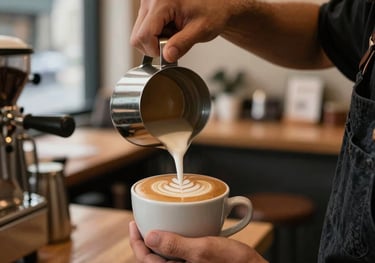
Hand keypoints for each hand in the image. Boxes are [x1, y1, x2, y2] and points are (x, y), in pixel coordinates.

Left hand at [129, 221, 267, 262]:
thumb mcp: (203, 250)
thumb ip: (175, 245)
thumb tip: (150, 237)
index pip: (146, 259)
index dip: (136, 241)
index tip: (133, 223)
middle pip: (153, 257)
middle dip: (146, 239)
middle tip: (142, 220)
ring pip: (165, 254)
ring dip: (159, 238)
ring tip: (156, 222)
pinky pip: (178, 253)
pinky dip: (174, 241)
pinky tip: (178, 230)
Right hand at [130, 0, 235, 61]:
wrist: (217, 3)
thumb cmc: (213, 11)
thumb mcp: (201, 30)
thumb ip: (183, 44)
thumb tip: (167, 57)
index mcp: (161, 1)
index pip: (143, 35)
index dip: (155, 50)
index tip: (171, 51)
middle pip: (137, 36)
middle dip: (154, 46)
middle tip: (174, 42)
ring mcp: (147, 2)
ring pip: (139, 33)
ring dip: (155, 40)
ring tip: (175, 33)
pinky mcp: (148, 6)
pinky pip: (143, 28)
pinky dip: (156, 34)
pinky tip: (171, 29)